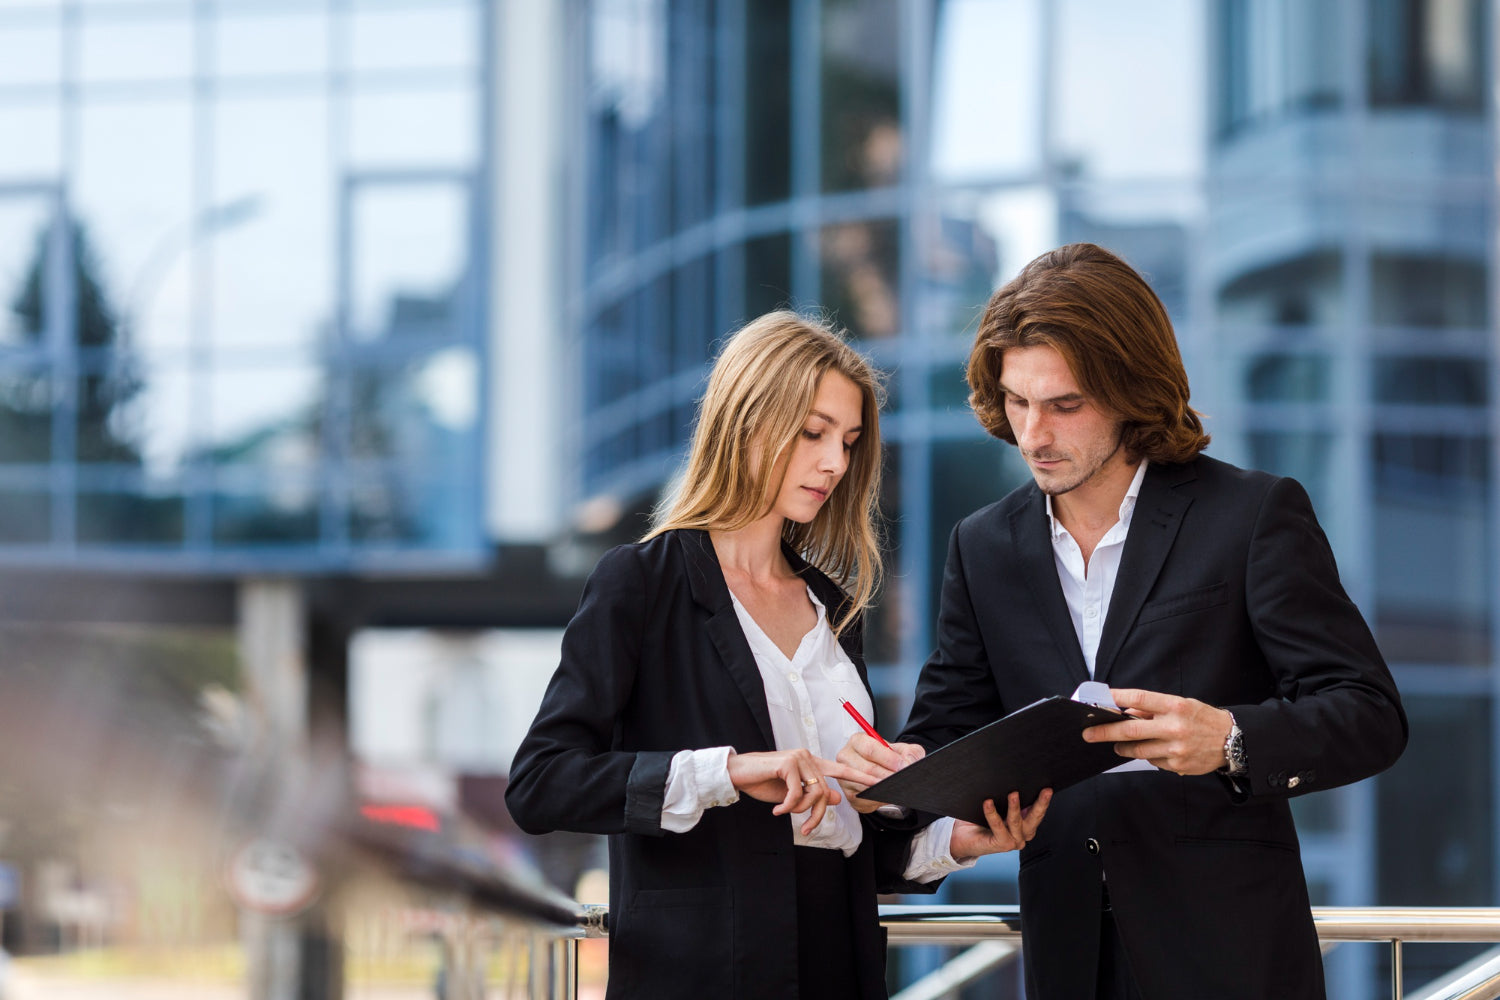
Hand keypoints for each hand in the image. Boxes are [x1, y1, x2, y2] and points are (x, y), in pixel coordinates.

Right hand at [726, 749, 880, 835]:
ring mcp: (799, 758)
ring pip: (815, 793)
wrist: (738, 774)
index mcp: (811, 763)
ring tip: (784, 812)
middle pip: (826, 792)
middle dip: (817, 815)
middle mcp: (808, 757)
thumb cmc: (763, 782)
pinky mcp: (789, 763)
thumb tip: (838, 798)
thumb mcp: (792, 794)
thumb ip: (813, 795)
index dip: (861, 776)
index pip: (841, 770)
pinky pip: (798, 793)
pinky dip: (788, 807)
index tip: (879, 783)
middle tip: (805, 828)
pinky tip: (777, 809)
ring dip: (800, 811)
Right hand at [834, 733, 925, 812]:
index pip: (870, 749)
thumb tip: (909, 763)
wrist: (880, 775)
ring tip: (895, 787)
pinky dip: (877, 797)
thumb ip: (909, 752)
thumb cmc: (887, 760)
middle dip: (888, 776)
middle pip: (868, 769)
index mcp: (858, 741)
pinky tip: (886, 794)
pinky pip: (863, 797)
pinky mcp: (848, 792)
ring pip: (865, 784)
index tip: (902, 766)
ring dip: (883, 788)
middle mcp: (846, 756)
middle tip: (901, 779)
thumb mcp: (902, 751)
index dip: (888, 759)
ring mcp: (844, 775)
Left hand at [948, 789, 1051, 858]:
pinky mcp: (1001, 845)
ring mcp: (1013, 842)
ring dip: (1015, 807)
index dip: (1044, 801)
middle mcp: (1022, 835)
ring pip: (1016, 822)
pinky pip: (998, 826)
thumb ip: (1006, 799)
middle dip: (1041, 803)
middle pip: (1035, 818)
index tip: (1048, 788)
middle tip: (1045, 790)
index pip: (1038, 812)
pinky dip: (993, 814)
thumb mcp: (998, 807)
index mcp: (1025, 826)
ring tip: (1013, 794)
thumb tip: (1011, 780)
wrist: (962, 838)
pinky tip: (988, 803)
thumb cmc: (979, 821)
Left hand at [1081, 688, 1233, 775]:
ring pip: (1138, 750)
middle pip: (1130, 729)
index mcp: (1175, 706)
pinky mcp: (1178, 766)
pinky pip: (1153, 761)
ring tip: (1117, 744)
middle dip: (1105, 732)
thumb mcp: (1181, 705)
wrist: (1234, 741)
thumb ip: (1154, 709)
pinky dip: (1148, 756)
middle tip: (1088, 734)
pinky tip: (1155, 750)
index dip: (1116, 699)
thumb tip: (1124, 712)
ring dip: (1123, 747)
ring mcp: (1176, 749)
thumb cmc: (1203, 719)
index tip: (1097, 701)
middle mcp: (1175, 727)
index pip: (1138, 699)